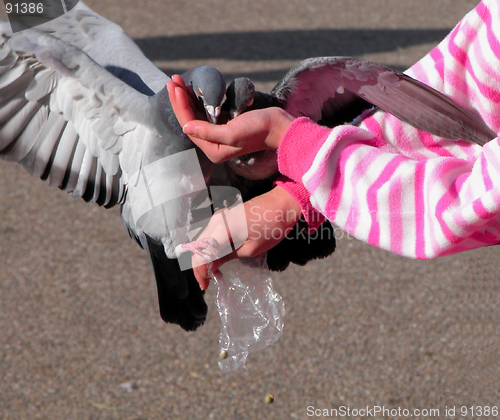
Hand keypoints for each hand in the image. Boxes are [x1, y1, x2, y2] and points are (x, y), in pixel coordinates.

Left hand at [167, 76, 294, 162]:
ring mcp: (218, 134)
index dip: (180, 106)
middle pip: (190, 119)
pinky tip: (192, 88)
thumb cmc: (258, 131)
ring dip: (187, 97)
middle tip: (172, 79)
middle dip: (180, 99)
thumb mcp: (232, 133)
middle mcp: (213, 144)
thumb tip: (186, 128)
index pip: (190, 125)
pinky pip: (206, 111)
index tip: (175, 87)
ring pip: (196, 114)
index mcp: (213, 150)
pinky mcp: (224, 124)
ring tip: (178, 80)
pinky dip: (198, 99)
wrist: (278, 127)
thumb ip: (208, 132)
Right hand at [188, 186, 301, 289]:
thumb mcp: (251, 249)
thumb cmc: (271, 228)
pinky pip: (211, 234)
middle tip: (208, 281)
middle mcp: (215, 221)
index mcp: (221, 229)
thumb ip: (228, 257)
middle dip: (200, 266)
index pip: (201, 254)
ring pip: (203, 240)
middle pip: (198, 247)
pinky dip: (211, 248)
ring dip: (205, 257)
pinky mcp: (224, 217)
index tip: (205, 286)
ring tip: (215, 272)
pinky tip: (219, 258)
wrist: (282, 205)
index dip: (199, 272)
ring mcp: (219, 217)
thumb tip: (213, 266)